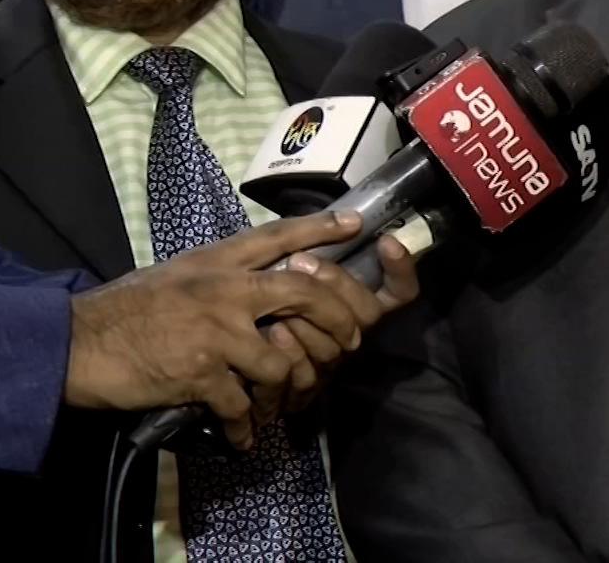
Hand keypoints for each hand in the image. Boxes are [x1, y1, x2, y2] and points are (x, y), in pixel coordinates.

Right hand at [65, 211, 382, 447]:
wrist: (75, 344)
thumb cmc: (125, 309)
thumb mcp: (177, 274)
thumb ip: (220, 274)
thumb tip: (258, 281)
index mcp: (217, 262)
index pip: (278, 235)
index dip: (320, 229)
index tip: (355, 224)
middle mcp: (224, 289)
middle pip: (305, 294)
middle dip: (338, 320)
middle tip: (349, 342)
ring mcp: (216, 331)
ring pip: (282, 362)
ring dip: (286, 391)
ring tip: (277, 404)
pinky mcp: (201, 374)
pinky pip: (242, 405)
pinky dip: (245, 427)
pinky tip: (241, 436)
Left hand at [255, 231, 420, 420]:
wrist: (207, 343)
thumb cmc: (241, 294)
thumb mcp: (272, 258)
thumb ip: (310, 240)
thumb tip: (348, 217)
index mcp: (349, 301)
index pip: (397, 292)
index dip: (401, 270)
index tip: (387, 241)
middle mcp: (346, 333)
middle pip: (368, 313)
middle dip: (339, 284)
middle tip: (302, 260)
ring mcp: (326, 363)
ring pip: (338, 344)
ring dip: (310, 318)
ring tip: (278, 296)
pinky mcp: (300, 391)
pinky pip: (308, 376)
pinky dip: (291, 351)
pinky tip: (271, 333)